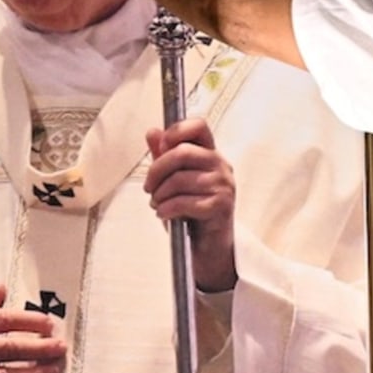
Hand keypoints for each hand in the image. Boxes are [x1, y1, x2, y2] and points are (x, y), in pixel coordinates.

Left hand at [145, 118, 237, 291]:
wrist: (209, 247)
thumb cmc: (191, 211)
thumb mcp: (174, 181)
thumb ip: (164, 156)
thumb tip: (152, 132)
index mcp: (211, 154)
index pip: (198, 126)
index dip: (177, 130)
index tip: (162, 146)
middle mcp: (221, 166)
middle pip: (182, 152)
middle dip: (157, 170)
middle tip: (149, 187)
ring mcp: (224, 185)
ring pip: (179, 179)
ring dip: (160, 195)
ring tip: (157, 204)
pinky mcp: (221, 206)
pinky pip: (184, 202)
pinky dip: (167, 209)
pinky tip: (164, 214)